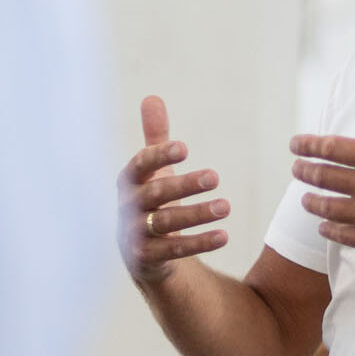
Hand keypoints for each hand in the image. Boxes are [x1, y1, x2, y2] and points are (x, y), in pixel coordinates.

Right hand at [117, 96, 229, 283]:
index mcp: (129, 180)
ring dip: (197, 214)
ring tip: (226, 206)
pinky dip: (200, 242)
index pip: (141, 164)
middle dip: (184, 185)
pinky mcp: (146, 258)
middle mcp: (128, 206)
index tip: (184, 148)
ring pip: (167, 223)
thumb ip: (155, 138)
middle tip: (215, 177)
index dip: (159, 155)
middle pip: (156, 194)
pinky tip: (224, 235)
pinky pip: (174, 250)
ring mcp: (134, 233)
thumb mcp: (151, 170)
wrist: (138, 251)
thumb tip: (152, 97)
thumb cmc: (149, 200)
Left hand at [288, 81, 354, 271]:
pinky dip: (329, 230)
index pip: (333, 148)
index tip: (297, 144)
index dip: (310, 145)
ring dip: (312, 201)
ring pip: (327, 207)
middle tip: (297, 168)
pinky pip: (342, 235)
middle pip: (324, 176)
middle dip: (305, 171)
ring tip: (306, 198)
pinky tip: (324, 227)